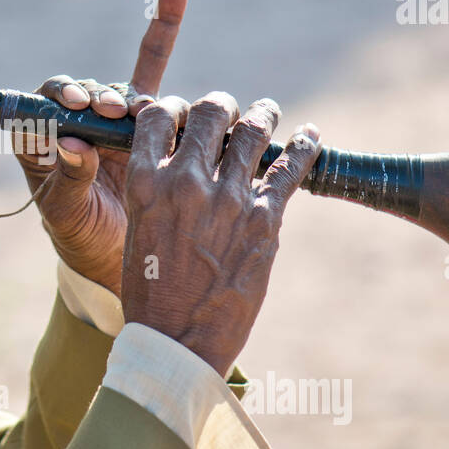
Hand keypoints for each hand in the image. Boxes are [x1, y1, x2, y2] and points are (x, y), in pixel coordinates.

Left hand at [13, 0, 187, 296]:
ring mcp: (113, 116)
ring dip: (129, 97)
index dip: (58, 99)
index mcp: (42, 141)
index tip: (75, 107)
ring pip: (121, 89)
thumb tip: (71, 146)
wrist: (120, 256)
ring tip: (136, 116)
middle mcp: (76, 120)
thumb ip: (68, 181)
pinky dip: (164, 25)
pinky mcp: (148, 116)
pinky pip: (153, 64)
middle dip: (95, 96)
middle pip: (83, 90)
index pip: (40, 104)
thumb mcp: (69, 214)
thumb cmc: (83, 236)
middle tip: (108, 112)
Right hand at [119, 94, 321, 377]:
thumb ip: (157, 191)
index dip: (173, 108)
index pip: (158, 115)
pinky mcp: (265, 220)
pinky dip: (304, 146)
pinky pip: (291, 168)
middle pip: (209, 112)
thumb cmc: (151, 291)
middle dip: (219, 107)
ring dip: (261, 115)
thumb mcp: (137, 229)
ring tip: (267, 112)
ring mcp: (229, 199)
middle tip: (228, 113)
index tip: (183, 114)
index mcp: (146, 183)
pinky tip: (311, 136)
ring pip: (251, 130)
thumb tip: (179, 164)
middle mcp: (186, 182)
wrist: (178, 342)